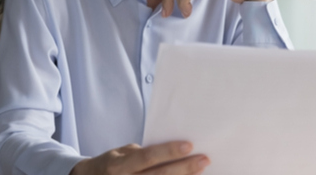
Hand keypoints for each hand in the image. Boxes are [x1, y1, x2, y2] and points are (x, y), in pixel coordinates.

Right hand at [70, 141, 208, 174]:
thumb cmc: (111, 165)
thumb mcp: (120, 154)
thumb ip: (141, 154)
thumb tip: (171, 152)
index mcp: (119, 166)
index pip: (147, 157)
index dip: (168, 151)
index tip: (189, 145)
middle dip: (184, 168)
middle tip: (204, 159)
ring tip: (200, 171)